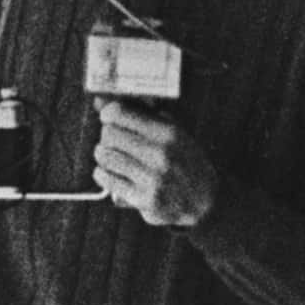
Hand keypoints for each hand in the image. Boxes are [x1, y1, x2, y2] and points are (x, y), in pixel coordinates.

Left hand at [93, 102, 216, 227]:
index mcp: (168, 133)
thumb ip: (143, 115)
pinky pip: (107, 179)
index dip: (108, 114)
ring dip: (103, 156)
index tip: (108, 119)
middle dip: (106, 137)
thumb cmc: (184, 163)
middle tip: (112, 142)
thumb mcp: (174, 133)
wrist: (203, 203)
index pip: (120, 113)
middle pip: (109, 134)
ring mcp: (152, 177)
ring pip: (104, 156)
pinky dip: (103, 175)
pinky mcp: (143, 199)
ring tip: (111, 159)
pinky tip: (110, 174)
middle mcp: (160, 153)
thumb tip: (101, 102)